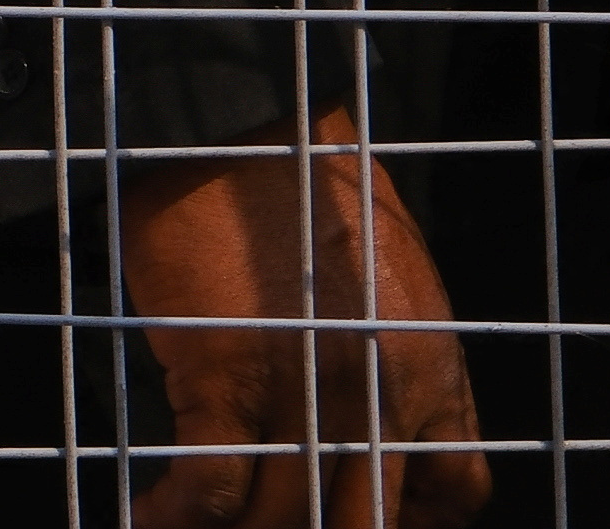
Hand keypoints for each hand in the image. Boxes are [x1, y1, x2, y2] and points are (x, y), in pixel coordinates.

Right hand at [120, 113, 491, 528]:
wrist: (241, 122)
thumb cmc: (302, 178)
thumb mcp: (387, 273)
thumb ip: (390, 351)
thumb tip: (357, 406)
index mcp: (431, 369)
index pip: (456, 493)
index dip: (411, 527)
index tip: (361, 518)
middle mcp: (384, 396)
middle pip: (364, 524)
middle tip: (264, 526)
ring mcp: (309, 393)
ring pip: (285, 519)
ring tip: (188, 524)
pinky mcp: (229, 377)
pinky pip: (213, 489)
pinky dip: (177, 516)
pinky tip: (154, 515)